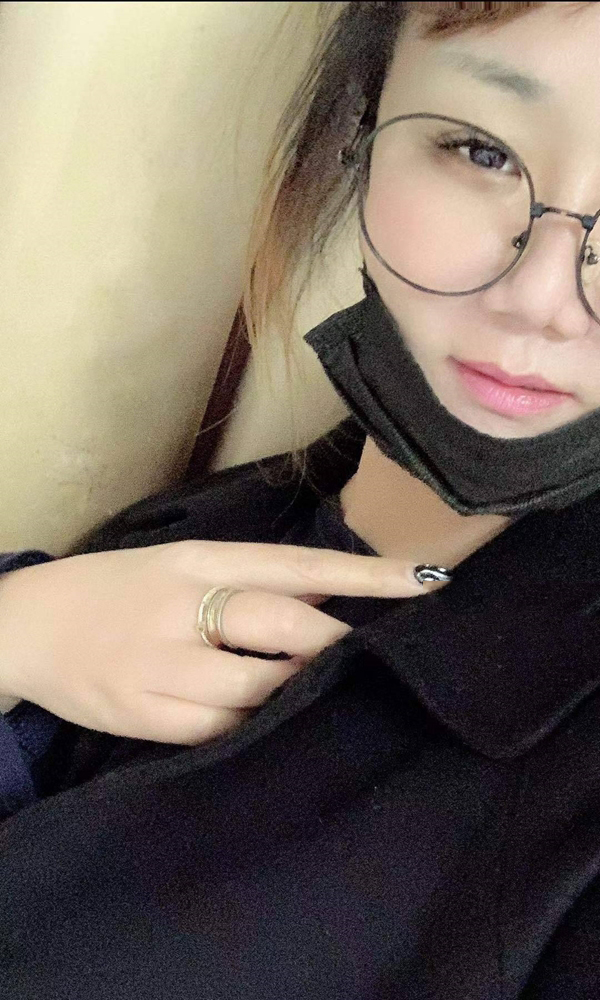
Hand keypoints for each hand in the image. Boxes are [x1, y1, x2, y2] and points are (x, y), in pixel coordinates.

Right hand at [0, 540, 439, 743]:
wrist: (29, 624)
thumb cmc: (122, 591)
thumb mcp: (183, 566)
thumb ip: (256, 580)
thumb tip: (340, 589)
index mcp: (196, 561)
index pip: (296, 565)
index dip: (365, 576)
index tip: (426, 582)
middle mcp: (180, 607)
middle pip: (281, 625)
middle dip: (336, 646)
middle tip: (374, 659)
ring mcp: (157, 664)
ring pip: (256, 689)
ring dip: (299, 692)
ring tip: (323, 693)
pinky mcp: (139, 714)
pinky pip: (218, 731)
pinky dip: (254, 729)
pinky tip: (272, 725)